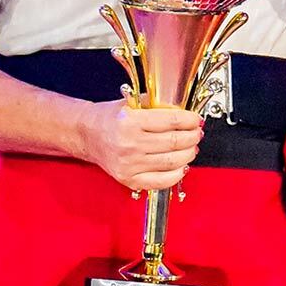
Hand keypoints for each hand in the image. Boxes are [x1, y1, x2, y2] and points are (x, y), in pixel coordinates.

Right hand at [76, 99, 203, 191]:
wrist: (87, 135)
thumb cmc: (109, 118)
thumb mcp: (132, 103)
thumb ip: (157, 106)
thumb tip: (185, 113)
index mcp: (130, 122)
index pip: (171, 121)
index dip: (190, 120)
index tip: (196, 120)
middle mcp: (129, 144)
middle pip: (174, 142)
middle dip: (192, 137)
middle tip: (197, 133)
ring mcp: (129, 164)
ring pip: (172, 162)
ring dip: (188, 154)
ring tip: (192, 147)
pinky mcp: (129, 179)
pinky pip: (161, 181)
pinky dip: (177, 174)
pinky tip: (182, 165)